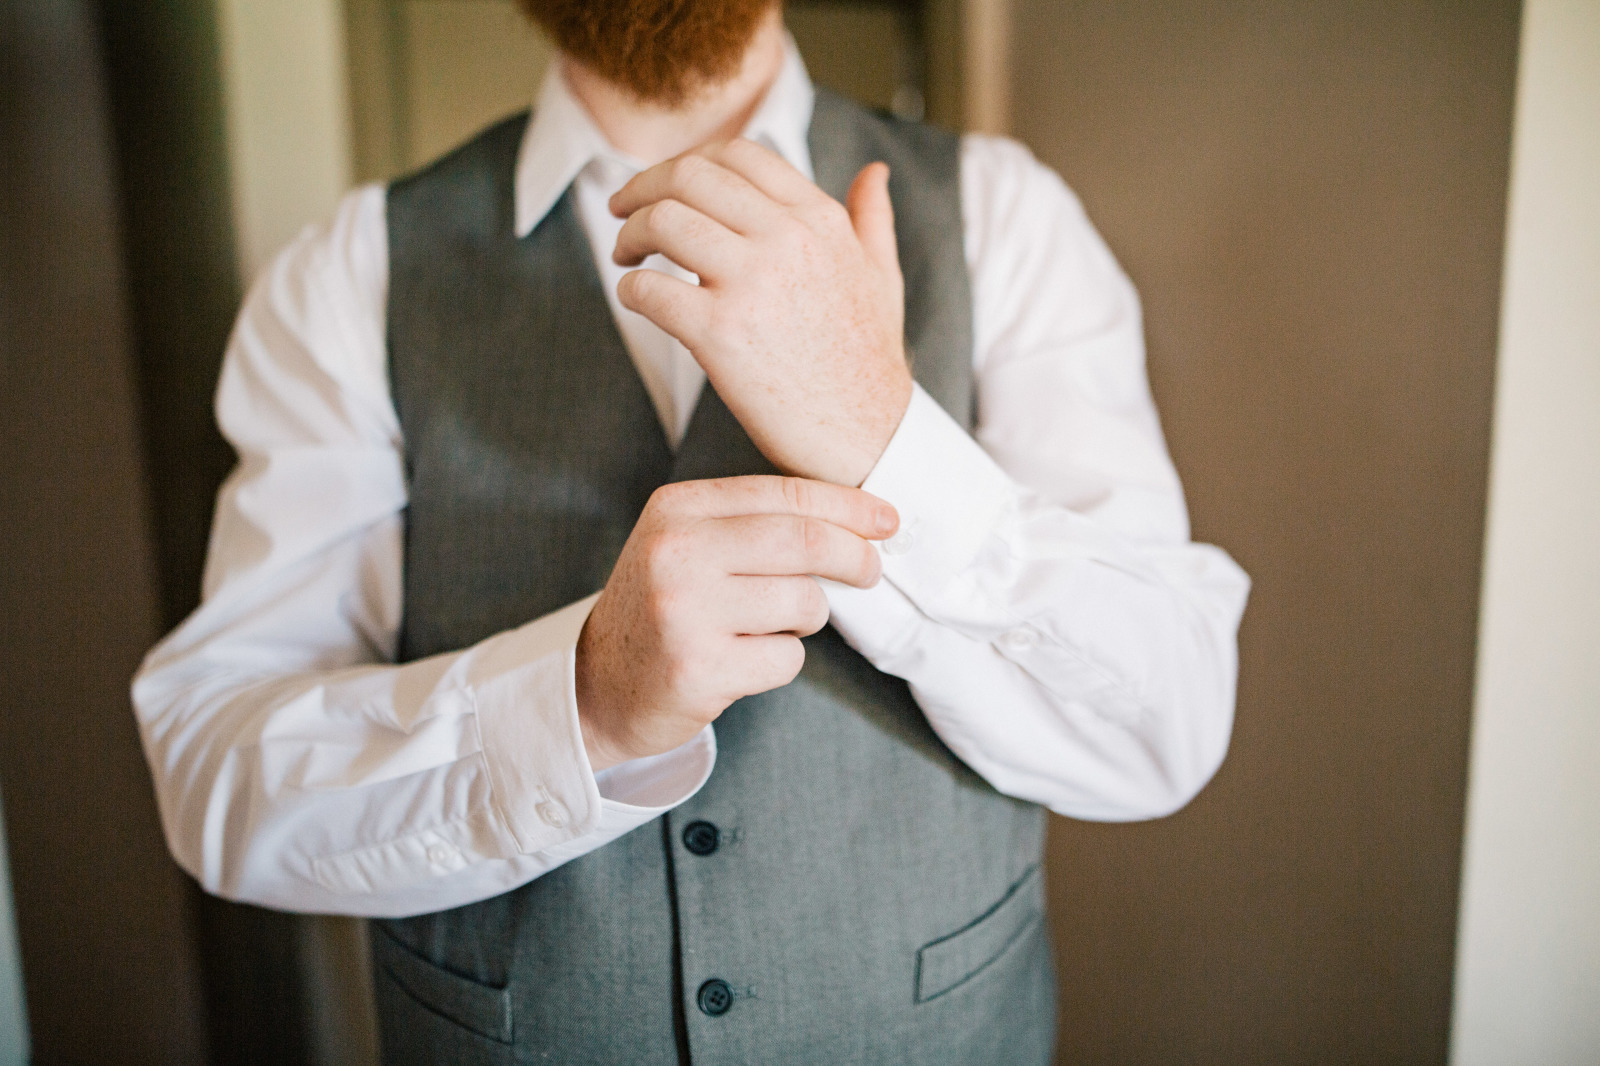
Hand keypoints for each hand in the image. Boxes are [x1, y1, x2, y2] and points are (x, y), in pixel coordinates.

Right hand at [575, 475, 897, 770]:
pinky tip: (743, 662)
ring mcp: (684, 612)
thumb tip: (860, 520)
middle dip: (854, 556)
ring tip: (771, 626)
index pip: (783, 494)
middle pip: (803, 542)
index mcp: (676, 510)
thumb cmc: (664, 610)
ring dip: (807, 619)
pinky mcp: (698, 669)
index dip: (847, 506)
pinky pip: (786, 658)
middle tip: (870, 571)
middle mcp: (675, 553)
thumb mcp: (686, 544)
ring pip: (803, 602)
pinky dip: (782, 661)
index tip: (886, 520)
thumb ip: (754, 523)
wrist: (598, 687)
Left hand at [610, 141, 912, 487]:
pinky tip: (636, 299)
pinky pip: (649, 289)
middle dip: (643, 188)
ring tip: (627, 257)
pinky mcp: (720, 334)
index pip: (737, 155)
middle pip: (689, 176)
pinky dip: (629, 289)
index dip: (688, 162)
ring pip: (662, 222)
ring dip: (630, 235)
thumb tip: (875, 171)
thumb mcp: (882, 276)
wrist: (869, 435)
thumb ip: (873, 218)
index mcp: (819, 219)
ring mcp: (751, 284)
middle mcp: (786, 239)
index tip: (667, 186)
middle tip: (625, 212)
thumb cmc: (869, 362)